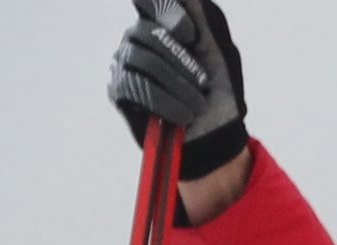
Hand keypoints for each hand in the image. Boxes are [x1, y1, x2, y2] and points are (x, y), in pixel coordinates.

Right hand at [107, 1, 249, 183]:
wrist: (214, 138)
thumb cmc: (218, 94)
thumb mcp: (217, 52)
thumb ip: (201, 17)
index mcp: (160, 24)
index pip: (147, 1)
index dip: (165, 11)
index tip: (191, 36)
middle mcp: (136, 38)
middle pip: (147, 32)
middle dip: (182, 61)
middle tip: (203, 83)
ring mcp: (124, 63)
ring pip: (143, 60)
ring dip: (179, 86)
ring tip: (197, 106)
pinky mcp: (118, 89)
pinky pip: (136, 87)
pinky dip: (166, 103)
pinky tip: (182, 116)